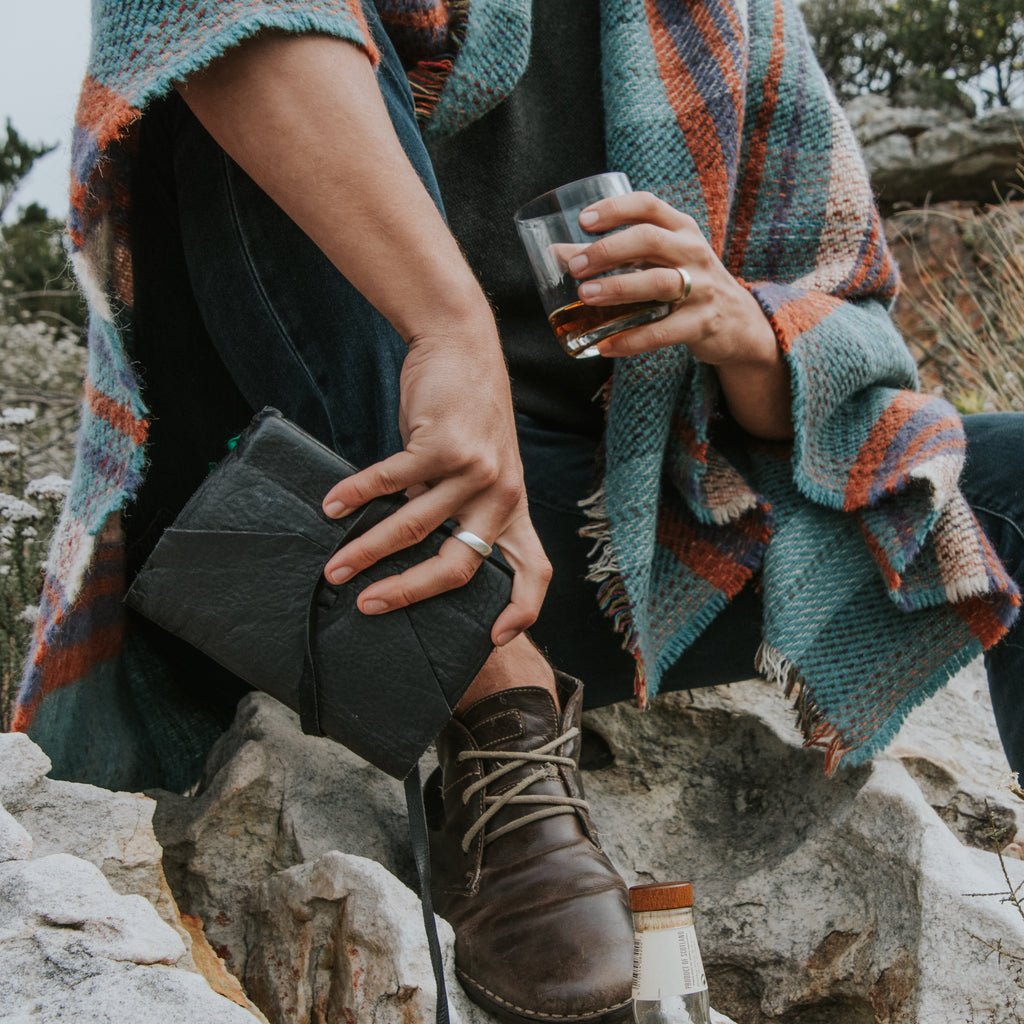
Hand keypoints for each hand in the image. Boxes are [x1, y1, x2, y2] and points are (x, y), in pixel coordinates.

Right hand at [321, 327, 551, 645]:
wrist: (463, 349)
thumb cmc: (465, 418)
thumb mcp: (479, 469)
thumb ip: (456, 511)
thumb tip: (407, 555)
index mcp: (513, 508)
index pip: (535, 571)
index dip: (522, 610)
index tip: (495, 638)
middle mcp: (500, 494)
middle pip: (459, 565)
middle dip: (409, 592)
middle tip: (368, 606)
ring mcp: (474, 470)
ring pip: (415, 527)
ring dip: (368, 551)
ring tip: (335, 568)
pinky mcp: (443, 444)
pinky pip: (391, 481)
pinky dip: (357, 496)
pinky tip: (332, 507)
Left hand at [568, 191, 792, 437]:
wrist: (738, 321)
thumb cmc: (686, 282)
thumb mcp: (658, 261)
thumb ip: (614, 255)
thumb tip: (558, 254)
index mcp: (681, 229)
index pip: (648, 206)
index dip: (615, 209)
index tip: (583, 221)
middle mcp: (693, 252)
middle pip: (649, 240)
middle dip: (608, 251)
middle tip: (575, 268)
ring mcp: (702, 288)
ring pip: (659, 282)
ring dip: (618, 288)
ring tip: (584, 297)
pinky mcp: (703, 323)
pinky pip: (664, 331)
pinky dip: (632, 339)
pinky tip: (605, 345)